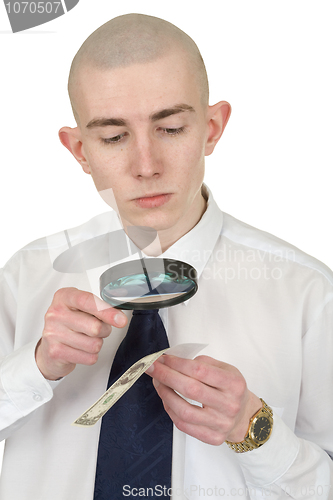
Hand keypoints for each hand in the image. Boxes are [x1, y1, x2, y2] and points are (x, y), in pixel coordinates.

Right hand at [35, 287, 127, 380]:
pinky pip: (89, 357)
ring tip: (87, 339)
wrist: (49, 346)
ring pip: (94, 344)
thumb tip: (119, 318)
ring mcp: (53, 333)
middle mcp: (55, 314)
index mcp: (64, 297)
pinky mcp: (56, 352)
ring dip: (97, 343)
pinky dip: (91, 356)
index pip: (87, 301)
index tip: (120, 319)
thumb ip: (99, 308)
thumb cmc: (70, 323)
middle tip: (98, 329)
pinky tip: (81, 350)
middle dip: (104, 330)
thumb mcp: (81, 308)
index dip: (106, 311)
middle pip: (95, 327)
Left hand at [146, 355, 261, 444]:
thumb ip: (203, 363)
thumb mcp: (225, 369)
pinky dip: (170, 410)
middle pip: (191, 390)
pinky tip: (166, 398)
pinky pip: (184, 425)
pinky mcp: (212, 438)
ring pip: (184, 410)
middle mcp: (229, 405)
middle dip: (166, 376)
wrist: (244, 416)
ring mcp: (221, 424)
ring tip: (157, 382)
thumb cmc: (230, 389)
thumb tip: (174, 360)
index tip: (163, 358)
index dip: (178, 363)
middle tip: (152, 367)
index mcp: (234, 384)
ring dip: (165, 394)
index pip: (201, 371)